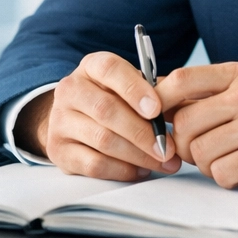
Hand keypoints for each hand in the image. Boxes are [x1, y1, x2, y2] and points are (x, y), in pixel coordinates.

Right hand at [13, 52, 181, 181]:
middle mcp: (70, 90)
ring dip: (138, 155)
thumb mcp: (129, 86)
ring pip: (103, 140)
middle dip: (142, 132)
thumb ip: (153, 91)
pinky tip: (140, 171)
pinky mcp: (58, 150)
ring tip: (162, 162)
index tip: (156, 109)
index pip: (110, 70)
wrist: (73, 119)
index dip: (134, 89)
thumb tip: (179, 105)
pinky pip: (94, 164)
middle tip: (168, 148)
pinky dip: (122, 170)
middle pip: (106, 110)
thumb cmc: (113, 100)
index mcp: (91, 67)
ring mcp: (60, 120)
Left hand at [156, 62, 237, 190]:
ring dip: (207, 165)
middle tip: (200, 152)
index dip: (159, 100)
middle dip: (184, 145)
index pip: (183, 79)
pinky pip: (222, 172)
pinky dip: (227, 178)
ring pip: (200, 151)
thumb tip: (161, 101)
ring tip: (228, 161)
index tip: (154, 119)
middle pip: (184, 123)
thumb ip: (214, 94)